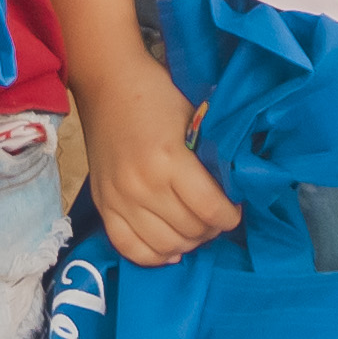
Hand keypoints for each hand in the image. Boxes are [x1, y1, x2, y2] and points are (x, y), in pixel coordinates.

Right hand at [68, 53, 245, 269]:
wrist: (108, 83)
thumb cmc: (156, 97)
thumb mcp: (194, 121)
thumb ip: (210, 160)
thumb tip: (232, 193)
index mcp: (169, 160)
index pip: (210, 209)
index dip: (230, 216)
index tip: (234, 211)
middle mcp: (142, 186)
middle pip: (189, 231)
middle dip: (211, 229)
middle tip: (216, 218)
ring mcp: (119, 199)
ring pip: (164, 246)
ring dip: (187, 243)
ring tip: (195, 229)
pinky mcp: (103, 205)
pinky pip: (128, 247)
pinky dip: (153, 255)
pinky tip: (170, 247)